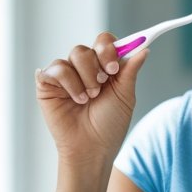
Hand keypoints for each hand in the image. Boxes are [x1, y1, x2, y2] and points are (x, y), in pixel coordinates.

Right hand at [35, 33, 147, 165]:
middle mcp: (84, 68)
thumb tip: (144, 48)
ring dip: (86, 77)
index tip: (115, 66)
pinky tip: (76, 99)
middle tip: (101, 84)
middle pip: (88, 47)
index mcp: (103, 67)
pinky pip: (56, 69)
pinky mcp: (48, 84)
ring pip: (74, 55)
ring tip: (89, 98)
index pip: (104, 42)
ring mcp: (66, 75)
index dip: (109, 49)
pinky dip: (69, 83)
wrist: (92, 148)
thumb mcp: (125, 95)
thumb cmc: (109, 125)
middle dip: (97, 65)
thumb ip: (131, 70)